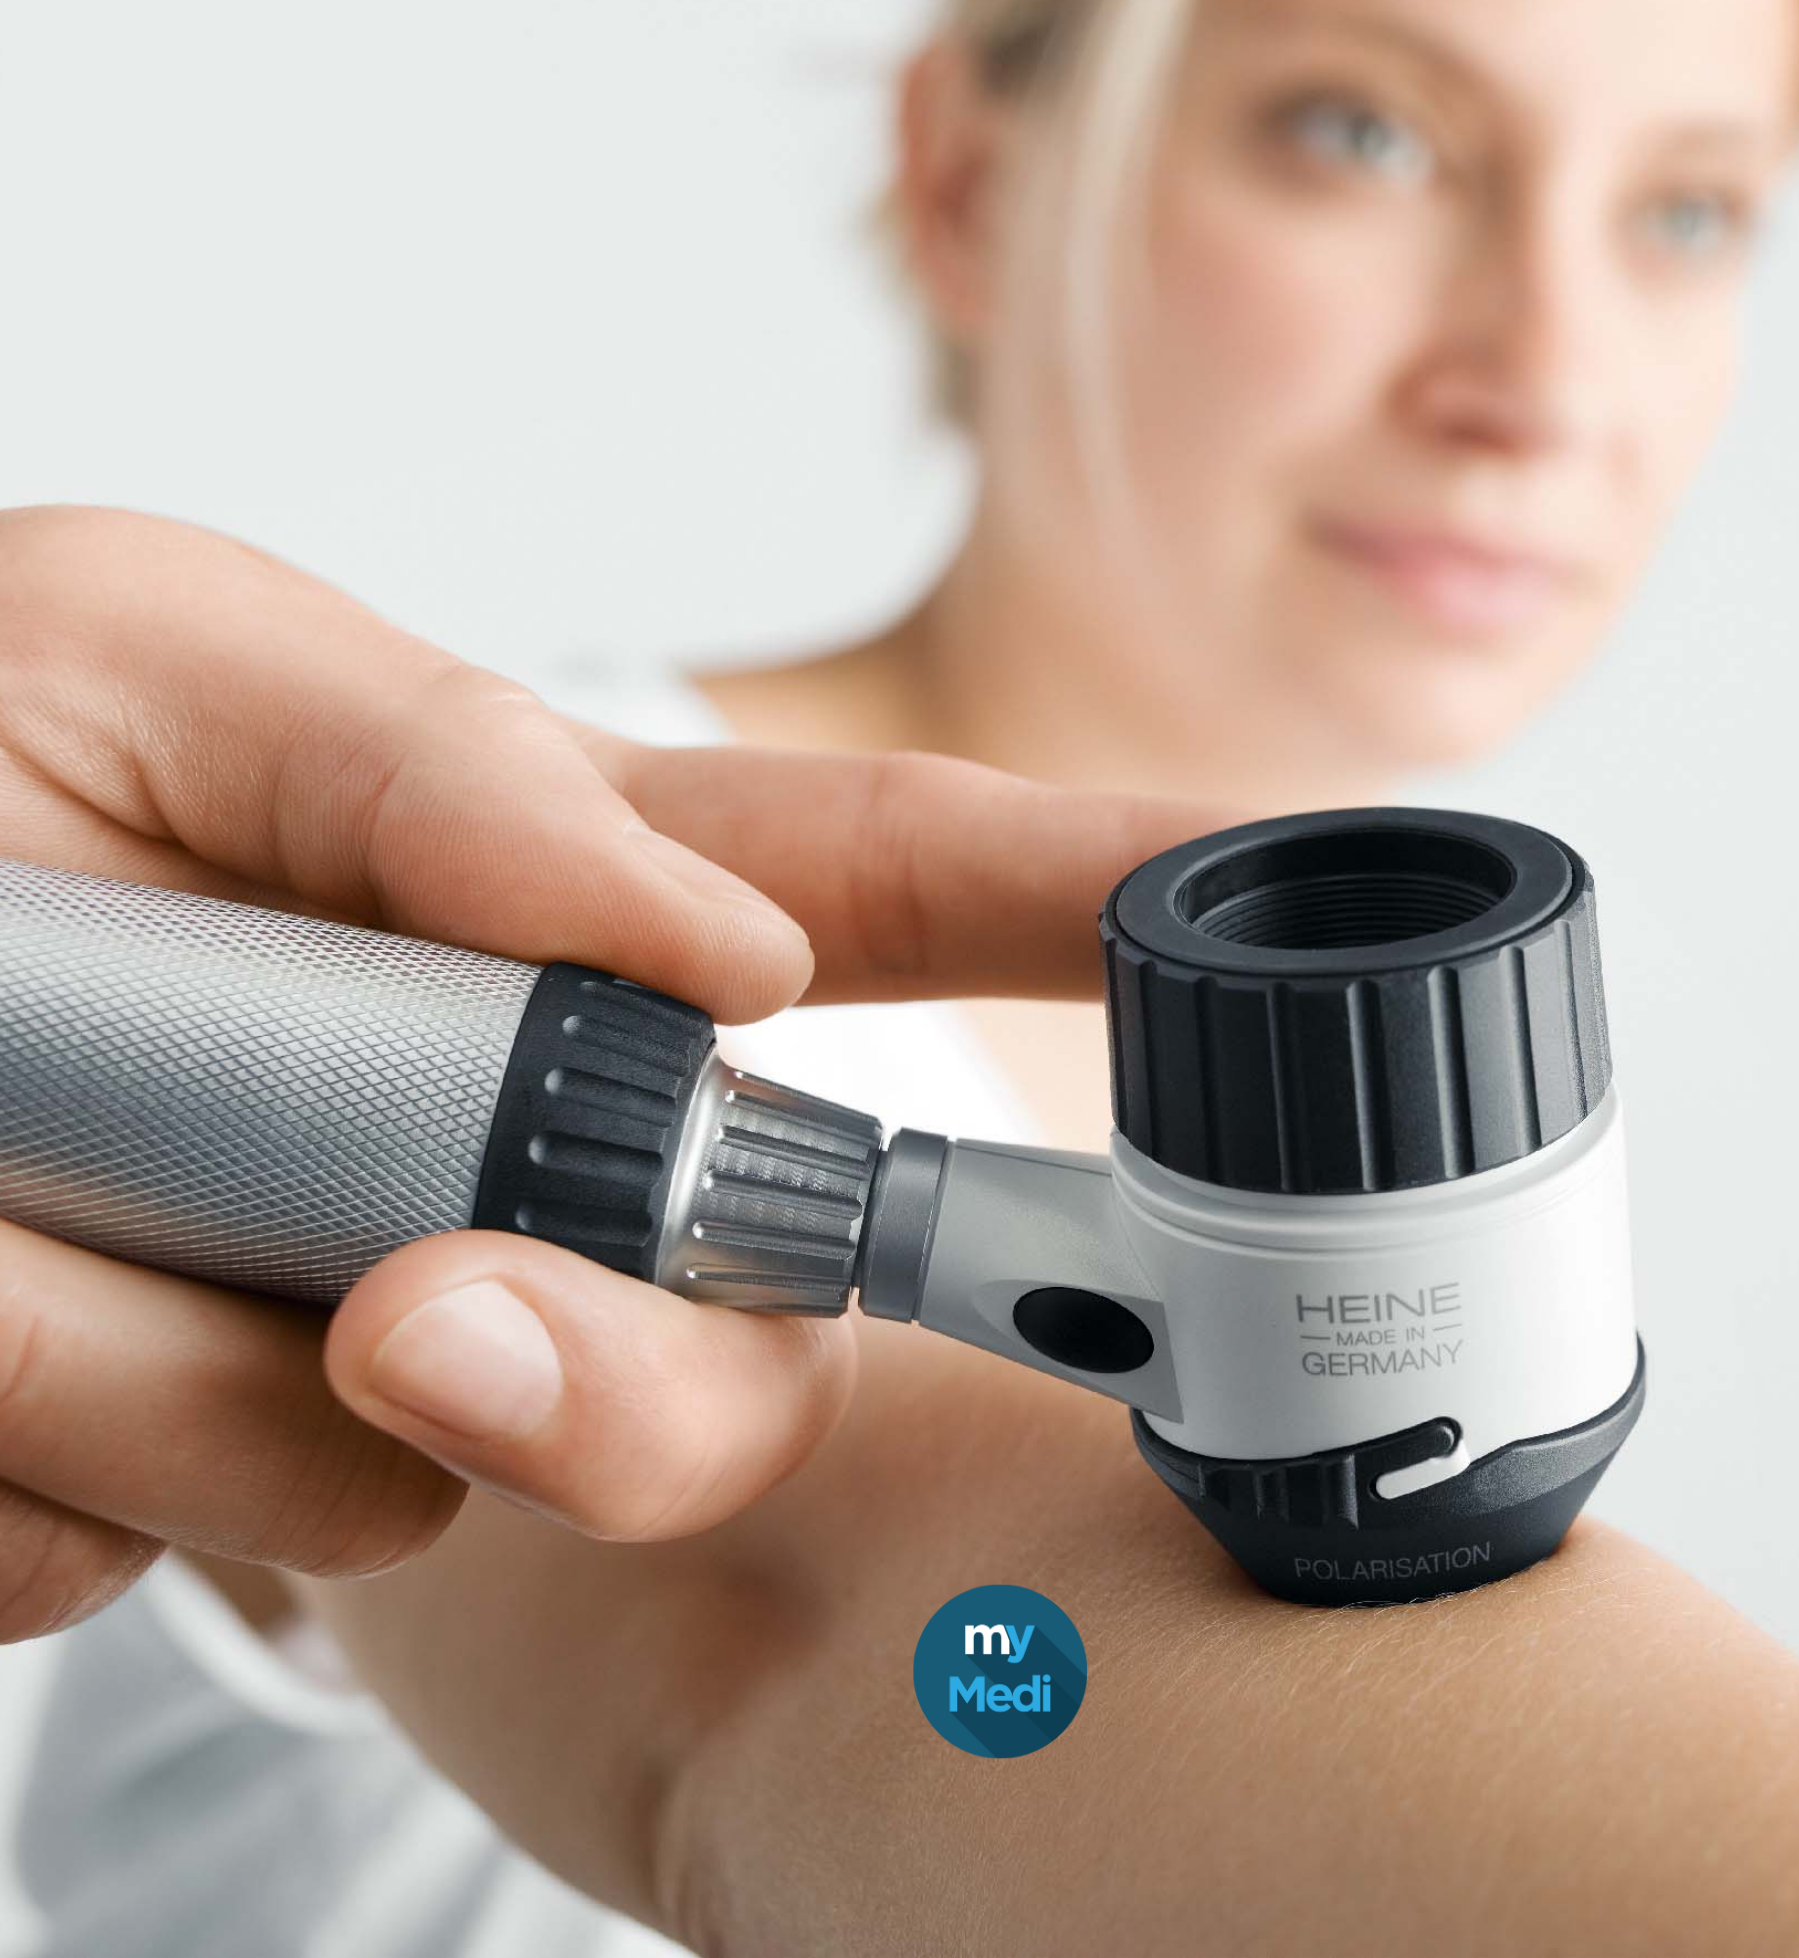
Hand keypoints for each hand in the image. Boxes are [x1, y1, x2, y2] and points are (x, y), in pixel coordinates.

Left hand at [0, 504, 1234, 1640]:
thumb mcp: (152, 649)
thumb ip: (442, 767)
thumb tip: (727, 958)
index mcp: (540, 906)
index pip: (888, 890)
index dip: (1100, 903)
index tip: (1282, 918)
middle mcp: (503, 1137)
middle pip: (734, 1337)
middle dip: (634, 1382)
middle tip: (413, 1322)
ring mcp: (363, 1322)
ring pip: (410, 1470)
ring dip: (129, 1341)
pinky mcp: (188, 1468)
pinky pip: (155, 1538)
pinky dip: (10, 1432)